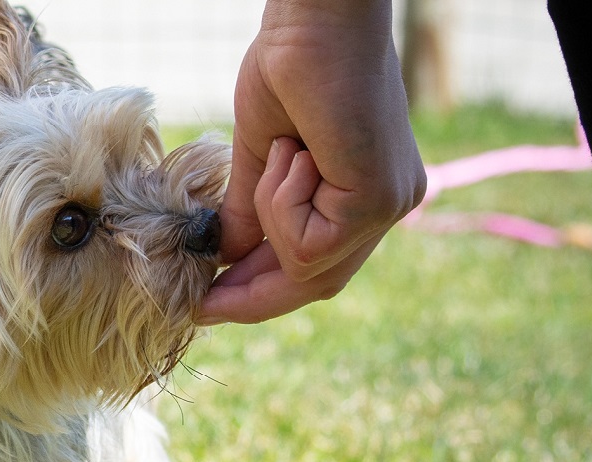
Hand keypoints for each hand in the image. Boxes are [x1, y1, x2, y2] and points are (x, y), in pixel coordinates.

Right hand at [198, 0, 426, 324]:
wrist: (315, 19)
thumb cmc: (290, 66)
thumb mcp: (260, 155)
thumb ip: (249, 213)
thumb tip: (222, 260)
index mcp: (367, 192)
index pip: (316, 265)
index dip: (260, 292)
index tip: (209, 304)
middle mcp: (390, 204)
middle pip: (319, 283)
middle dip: (255, 293)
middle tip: (201, 302)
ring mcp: (390, 203)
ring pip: (309, 266)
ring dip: (269, 218)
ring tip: (275, 153)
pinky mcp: (379, 198)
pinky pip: (310, 242)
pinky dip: (282, 203)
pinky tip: (291, 152)